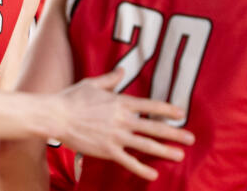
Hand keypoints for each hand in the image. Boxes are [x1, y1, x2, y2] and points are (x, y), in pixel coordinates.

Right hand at [56, 69, 194, 180]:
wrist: (56, 116)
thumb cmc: (72, 98)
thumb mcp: (93, 83)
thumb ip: (110, 79)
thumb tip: (122, 71)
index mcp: (120, 102)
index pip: (150, 105)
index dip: (167, 109)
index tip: (182, 113)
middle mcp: (122, 119)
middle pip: (154, 126)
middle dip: (174, 133)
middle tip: (191, 138)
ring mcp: (116, 136)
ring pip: (146, 145)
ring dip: (164, 150)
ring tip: (180, 155)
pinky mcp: (107, 150)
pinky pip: (128, 161)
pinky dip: (142, 168)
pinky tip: (154, 174)